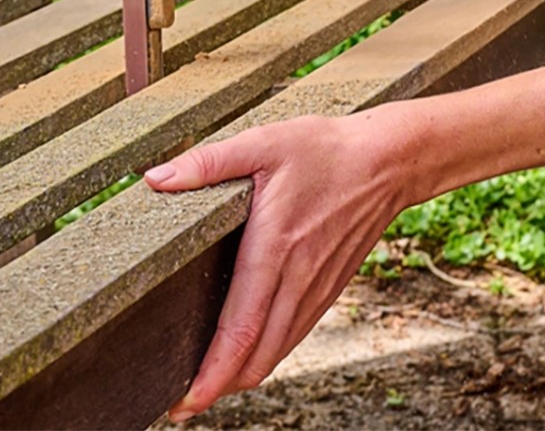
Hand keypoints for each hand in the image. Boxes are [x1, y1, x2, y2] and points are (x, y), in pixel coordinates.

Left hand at [144, 110, 412, 420]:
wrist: (387, 160)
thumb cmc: (326, 149)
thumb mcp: (264, 142)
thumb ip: (208, 162)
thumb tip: (156, 179)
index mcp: (275, 246)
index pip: (240, 329)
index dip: (211, 374)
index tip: (184, 403)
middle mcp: (298, 277)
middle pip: (256, 356)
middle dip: (218, 387)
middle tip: (181, 400)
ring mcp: (317, 288)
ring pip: (276, 352)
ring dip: (242, 375)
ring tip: (208, 381)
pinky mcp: (329, 288)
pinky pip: (293, 335)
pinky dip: (267, 354)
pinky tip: (248, 351)